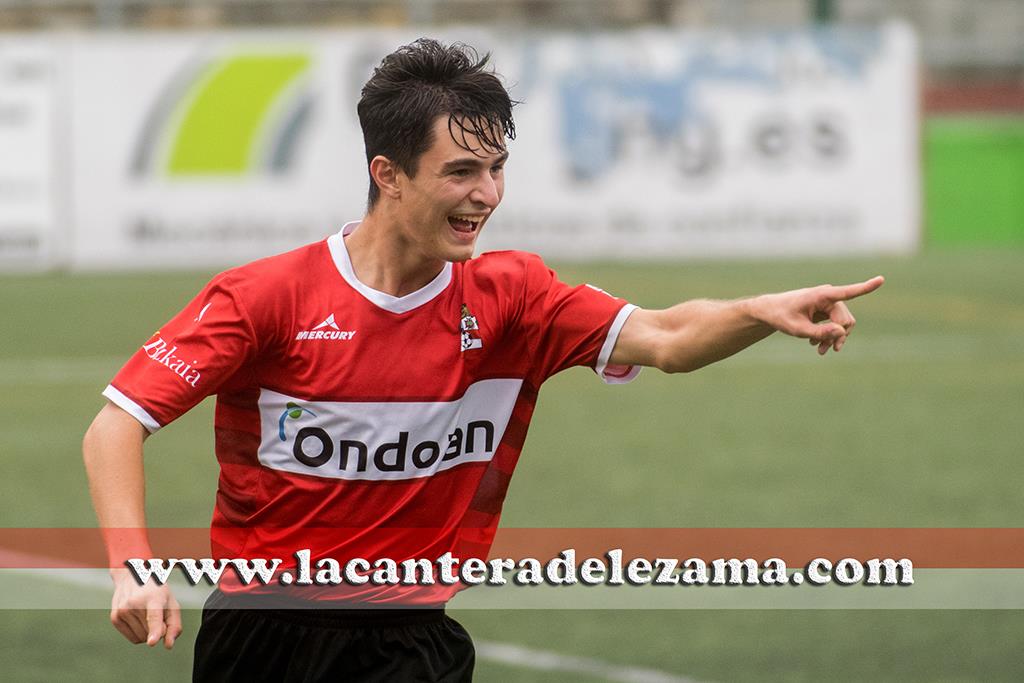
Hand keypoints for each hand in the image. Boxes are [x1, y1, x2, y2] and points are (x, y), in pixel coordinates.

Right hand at [109, 567, 181, 648]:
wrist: (132, 576)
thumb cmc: (155, 590)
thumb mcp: (171, 602)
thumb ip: (174, 624)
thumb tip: (168, 645)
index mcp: (153, 597)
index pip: (154, 617)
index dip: (154, 630)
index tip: (152, 642)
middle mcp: (135, 604)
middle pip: (150, 633)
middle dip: (157, 629)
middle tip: (156, 613)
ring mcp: (122, 611)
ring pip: (141, 638)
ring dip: (148, 632)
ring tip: (146, 614)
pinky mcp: (114, 618)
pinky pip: (132, 639)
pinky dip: (139, 633)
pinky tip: (139, 618)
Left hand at [754, 276, 883, 354]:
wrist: (770, 311)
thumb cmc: (781, 316)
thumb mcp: (798, 329)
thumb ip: (819, 332)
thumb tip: (842, 332)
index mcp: (822, 295)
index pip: (847, 292)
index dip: (866, 287)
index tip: (881, 279)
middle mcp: (829, 296)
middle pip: (846, 320)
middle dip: (838, 337)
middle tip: (824, 351)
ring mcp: (829, 303)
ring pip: (843, 324)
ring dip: (834, 338)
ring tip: (819, 350)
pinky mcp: (827, 310)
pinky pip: (837, 324)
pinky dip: (830, 335)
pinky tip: (817, 344)